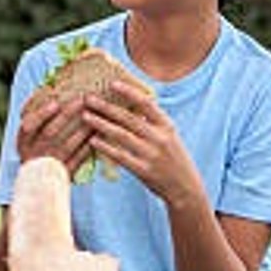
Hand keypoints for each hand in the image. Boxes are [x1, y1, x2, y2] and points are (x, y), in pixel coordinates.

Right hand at [15, 86, 93, 181]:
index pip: (28, 127)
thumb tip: (52, 94)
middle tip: (82, 99)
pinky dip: (88, 148)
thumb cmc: (35, 153)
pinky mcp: (63, 175)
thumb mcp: (28, 139)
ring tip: (96, 114)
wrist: (38, 187)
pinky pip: (77, 161)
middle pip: (50, 133)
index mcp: (23, 143)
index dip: (41, 115)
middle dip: (67, 115)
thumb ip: (36, 119)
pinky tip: (98, 136)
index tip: (55, 102)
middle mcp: (34, 154)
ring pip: (67, 146)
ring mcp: (49, 165)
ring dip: (82, 130)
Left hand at [81, 79, 202, 204]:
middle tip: (88, 98)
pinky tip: (93, 141)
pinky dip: (106, 147)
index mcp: (166, 126)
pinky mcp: (144, 170)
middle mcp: (159, 137)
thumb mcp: (169, 136)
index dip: (129, 92)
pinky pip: (120, 156)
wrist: (185, 187)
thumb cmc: (173, 159)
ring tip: (85, 116)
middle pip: (129, 118)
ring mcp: (151, 154)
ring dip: (101, 124)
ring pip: (122, 135)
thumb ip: (152, 122)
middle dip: (106, 107)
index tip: (112, 83)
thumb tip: (130, 104)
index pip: (146, 103)